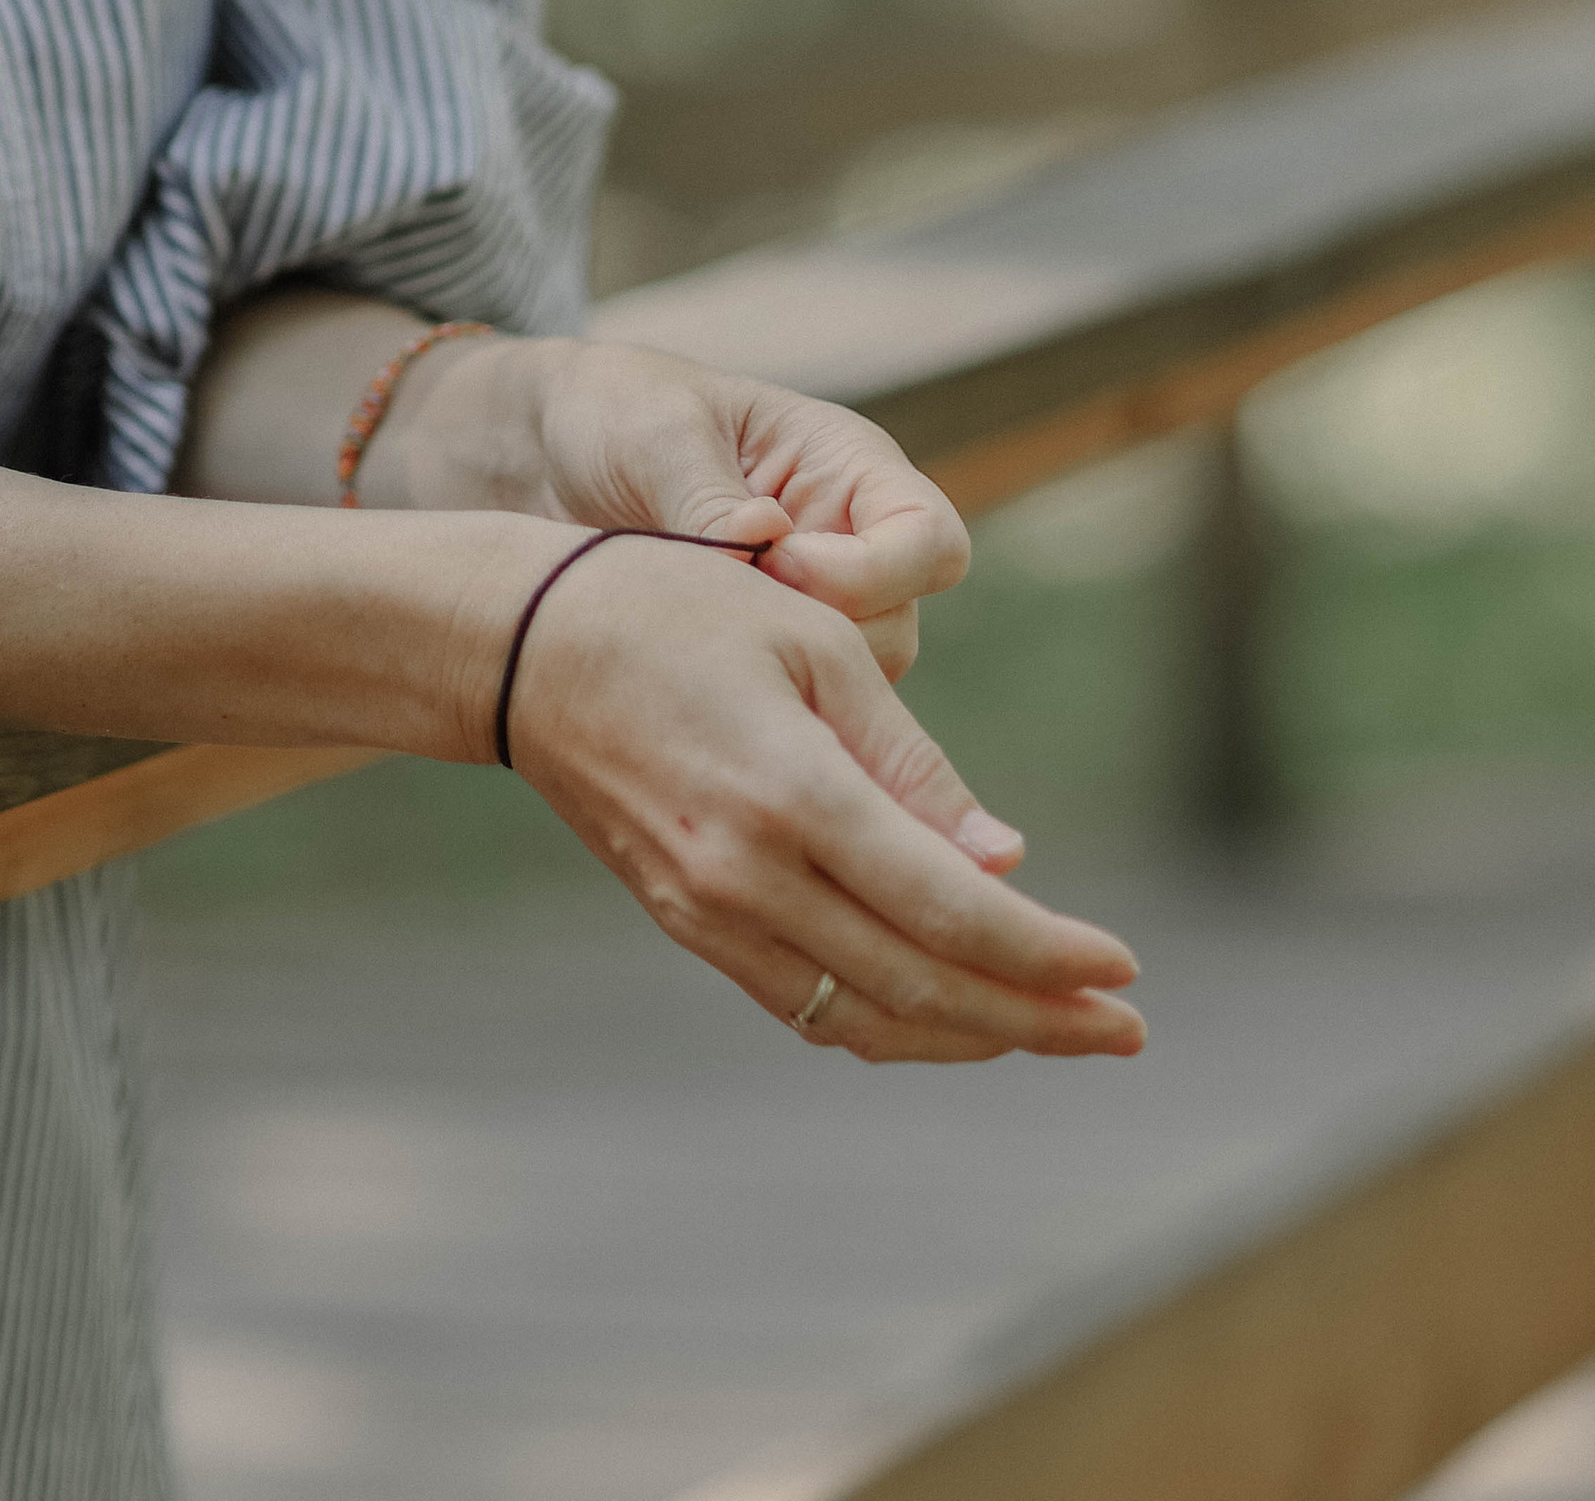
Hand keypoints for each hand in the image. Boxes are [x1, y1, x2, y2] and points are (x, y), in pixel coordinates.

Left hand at [393, 334, 967, 680]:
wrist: (536, 459)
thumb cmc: (610, 413)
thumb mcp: (655, 432)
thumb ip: (709, 494)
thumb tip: (765, 544)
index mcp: (848, 469)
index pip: (929, 540)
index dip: (874, 571)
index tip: (781, 564)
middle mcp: (846, 545)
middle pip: (895, 629)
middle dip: (817, 638)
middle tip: (719, 618)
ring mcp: (807, 610)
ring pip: (846, 687)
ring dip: (774, 679)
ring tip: (683, 647)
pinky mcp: (757, 660)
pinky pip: (785, 709)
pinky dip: (741, 704)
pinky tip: (673, 686)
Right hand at [500, 528, 1144, 1066]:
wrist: (520, 646)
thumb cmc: (675, 608)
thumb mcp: (810, 643)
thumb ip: (907, 760)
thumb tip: (1004, 861)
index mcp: (791, 793)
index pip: (949, 910)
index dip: (1047, 953)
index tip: (1124, 970)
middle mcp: (747, 875)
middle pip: (921, 986)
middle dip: (1037, 1019)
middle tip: (1125, 1031)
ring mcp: (708, 911)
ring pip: (863, 1016)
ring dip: (970, 1037)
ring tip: (1053, 1029)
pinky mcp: (685, 921)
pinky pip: (803, 1000)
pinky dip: (889, 1018)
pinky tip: (945, 1007)